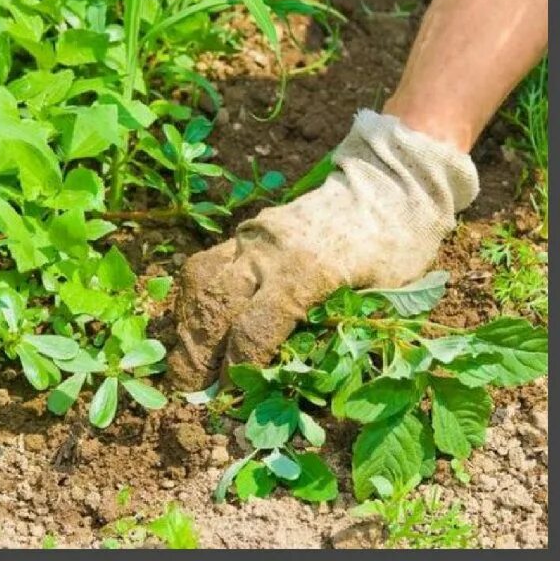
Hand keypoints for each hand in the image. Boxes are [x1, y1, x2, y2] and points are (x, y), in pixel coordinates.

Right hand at [167, 111, 478, 389]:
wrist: (389, 184)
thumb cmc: (397, 248)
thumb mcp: (384, 300)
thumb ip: (340, 335)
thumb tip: (300, 382)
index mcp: (305, 272)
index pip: (254, 329)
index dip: (238, 369)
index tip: (232, 398)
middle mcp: (268, 251)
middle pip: (215, 304)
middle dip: (196, 351)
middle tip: (189, 389)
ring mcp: (253, 236)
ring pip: (201, 280)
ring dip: (188, 322)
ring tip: (186, 358)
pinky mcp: (248, 229)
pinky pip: (209, 263)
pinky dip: (198, 297)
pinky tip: (199, 322)